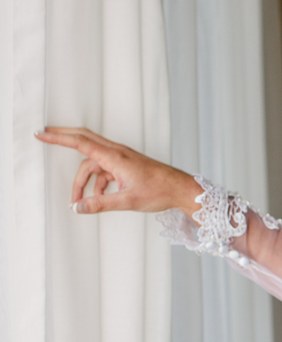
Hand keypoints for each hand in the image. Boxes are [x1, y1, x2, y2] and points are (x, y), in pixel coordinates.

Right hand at [36, 127, 200, 215]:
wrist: (180, 189)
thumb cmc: (159, 191)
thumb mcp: (127, 201)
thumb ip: (100, 203)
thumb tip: (78, 207)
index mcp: (115, 156)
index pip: (80, 142)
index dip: (58, 138)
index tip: (41, 133)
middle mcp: (116, 153)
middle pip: (83, 141)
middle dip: (63, 139)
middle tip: (43, 136)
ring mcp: (121, 158)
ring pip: (93, 163)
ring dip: (84, 180)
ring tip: (79, 200)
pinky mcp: (125, 165)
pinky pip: (104, 170)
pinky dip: (97, 182)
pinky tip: (99, 197)